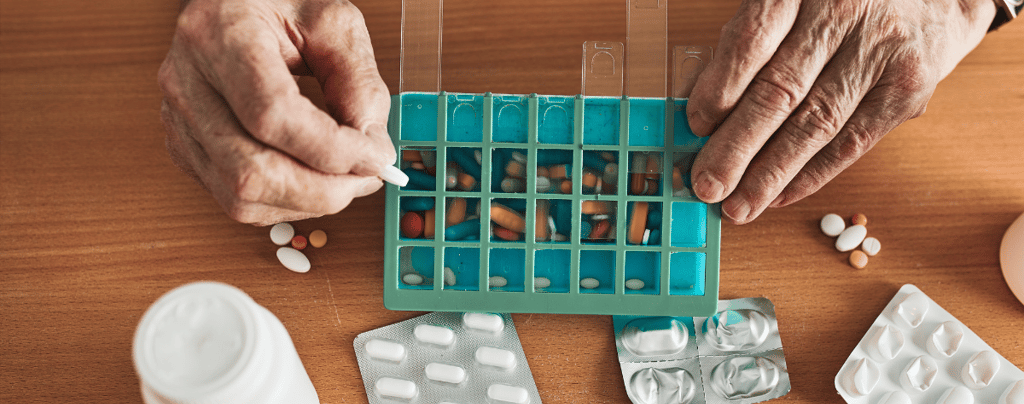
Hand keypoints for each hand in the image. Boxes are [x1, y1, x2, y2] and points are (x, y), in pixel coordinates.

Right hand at [159, 0, 395, 225]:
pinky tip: (313, 182)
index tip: (375, 156)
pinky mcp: (185, 149)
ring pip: (240, 197)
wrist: (229, 4)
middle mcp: (187, 82)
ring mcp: (179, 121)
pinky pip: (234, 201)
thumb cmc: (276, 4)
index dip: (330, 149)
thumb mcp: (332, 22)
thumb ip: (359, 82)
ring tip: (346, 180)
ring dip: (307, 203)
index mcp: (219, 36)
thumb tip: (372, 149)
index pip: (272, 114)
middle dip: (323, 190)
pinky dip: (285, 204)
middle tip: (368, 176)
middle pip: (250, 171)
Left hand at [686, 0, 996, 223]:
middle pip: (781, 91)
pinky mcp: (907, 89)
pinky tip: (779, 196)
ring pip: (816, 125)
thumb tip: (706, 109)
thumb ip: (750, 41)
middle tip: (706, 184)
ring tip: (737, 206)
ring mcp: (881, 52)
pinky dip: (811, 174)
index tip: (695, 126)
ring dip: (771, 174)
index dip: (721, 89)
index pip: (753, 41)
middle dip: (737, 147)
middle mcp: (844, 13)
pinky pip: (852, 142)